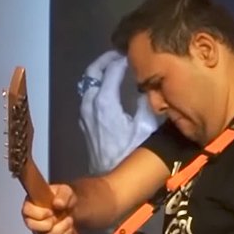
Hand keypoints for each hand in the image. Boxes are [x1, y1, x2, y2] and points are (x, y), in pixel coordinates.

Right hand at [22, 183, 76, 233]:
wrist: (69, 209)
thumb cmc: (63, 198)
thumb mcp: (66, 191)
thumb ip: (63, 195)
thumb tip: (57, 204)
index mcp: (30, 203)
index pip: (26, 211)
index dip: (39, 214)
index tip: (51, 211)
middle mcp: (30, 218)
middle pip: (32, 226)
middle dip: (49, 224)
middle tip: (58, 217)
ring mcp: (37, 230)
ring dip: (61, 228)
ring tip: (69, 219)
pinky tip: (69, 227)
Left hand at [79, 50, 158, 173]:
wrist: (111, 179)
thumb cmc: (130, 153)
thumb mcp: (146, 127)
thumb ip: (147, 103)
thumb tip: (149, 86)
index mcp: (105, 102)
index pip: (111, 70)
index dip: (122, 59)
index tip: (133, 53)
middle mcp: (90, 104)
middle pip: (92, 73)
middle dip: (104, 61)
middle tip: (118, 54)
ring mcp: (84, 114)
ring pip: (86, 84)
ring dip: (98, 73)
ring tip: (114, 67)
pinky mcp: (84, 123)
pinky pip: (86, 96)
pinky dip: (95, 86)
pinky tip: (107, 87)